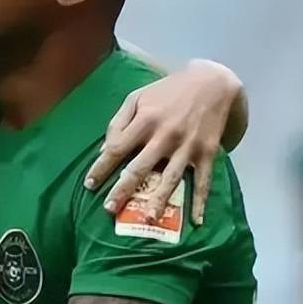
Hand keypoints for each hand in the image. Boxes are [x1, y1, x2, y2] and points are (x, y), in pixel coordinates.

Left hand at [84, 60, 242, 224]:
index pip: (117, 148)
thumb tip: (106, 149)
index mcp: (145, 120)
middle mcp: (165, 135)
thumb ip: (119, 122)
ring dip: (159, 201)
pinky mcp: (208, 152)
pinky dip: (201, 202)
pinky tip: (196, 221)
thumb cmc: (168, 91)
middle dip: (123, 190)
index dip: (101, 168)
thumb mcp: (138, 97)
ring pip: (171, 178)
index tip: (89, 184)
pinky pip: (204, 181)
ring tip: (147, 219)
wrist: (212, 82)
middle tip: (109, 209)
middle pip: (140, 168)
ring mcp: (188, 146)